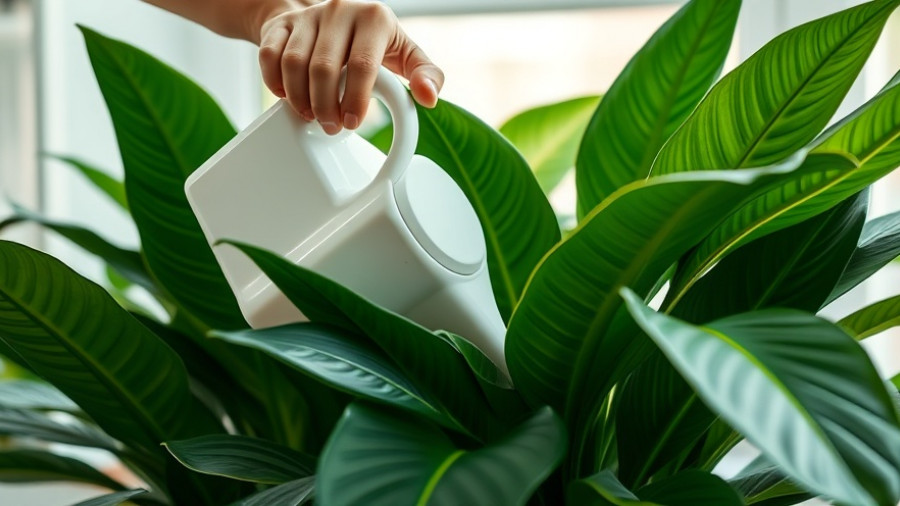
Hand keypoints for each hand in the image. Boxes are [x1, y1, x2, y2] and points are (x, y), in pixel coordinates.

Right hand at [255, 0, 443, 134]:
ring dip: (300, 99)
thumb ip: (425, 74)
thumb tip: (429, 98)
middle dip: (326, 106)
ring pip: (293, 63)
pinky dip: (275, 83)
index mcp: (374, 18)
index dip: (356, 100)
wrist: (332, 18)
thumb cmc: (372, 43)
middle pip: (324, 68)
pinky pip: (269, 55)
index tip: (352, 123)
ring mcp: (308, 16)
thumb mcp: (404, 54)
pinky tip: (287, 98)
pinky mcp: (282, 24)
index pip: (362, 64)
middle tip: (331, 127)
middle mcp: (340, 10)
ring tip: (311, 116)